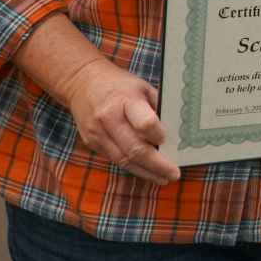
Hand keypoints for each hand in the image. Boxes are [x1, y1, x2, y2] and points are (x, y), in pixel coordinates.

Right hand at [62, 57, 179, 185]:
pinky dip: (132, 167)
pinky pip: (114, 159)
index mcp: (126, 100)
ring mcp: (97, 133)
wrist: (82, 82)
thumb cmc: (120, 85)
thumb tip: (177, 131)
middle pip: (134, 148)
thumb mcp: (143, 88)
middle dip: (157, 165)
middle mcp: (109, 119)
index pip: (144, 122)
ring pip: (123, 160)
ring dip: (145, 172)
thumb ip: (158, 107)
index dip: (157, 134)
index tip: (167, 141)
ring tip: (163, 178)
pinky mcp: (92, 143)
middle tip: (174, 174)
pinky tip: (146, 170)